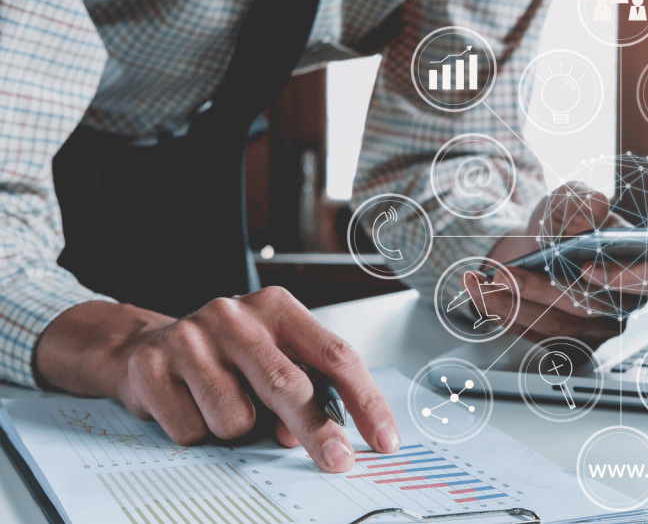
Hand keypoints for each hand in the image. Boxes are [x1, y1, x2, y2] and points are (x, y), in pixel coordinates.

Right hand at [35, 287, 399, 472]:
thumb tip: (314, 434)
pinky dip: (196, 433)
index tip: (383, 439)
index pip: (335, 355)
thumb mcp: (271, 356)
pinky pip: (192, 431)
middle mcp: (235, 315)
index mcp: (277, 308)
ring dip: (235, 430)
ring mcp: (190, 338)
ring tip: (219, 404)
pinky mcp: (151, 367)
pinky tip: (187, 406)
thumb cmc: (225, 356)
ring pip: (235, 418)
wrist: (141, 346)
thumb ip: (302, 386)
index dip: (364, 401)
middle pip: (289, 385)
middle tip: (338, 462)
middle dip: (317, 432)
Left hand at [466, 183, 647, 347]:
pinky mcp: (568, 345)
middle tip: (507, 273)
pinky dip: (504, 313)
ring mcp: (597, 329)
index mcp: (640, 262)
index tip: (584, 266)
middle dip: (544, 291)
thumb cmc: (560, 224)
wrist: (533, 248)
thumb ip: (580, 199)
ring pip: (559, 327)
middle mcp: (624, 301)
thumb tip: (591, 211)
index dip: (624, 277)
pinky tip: (481, 291)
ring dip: (513, 303)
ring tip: (483, 279)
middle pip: (592, 308)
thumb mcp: (567, 199)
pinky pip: (537, 338)